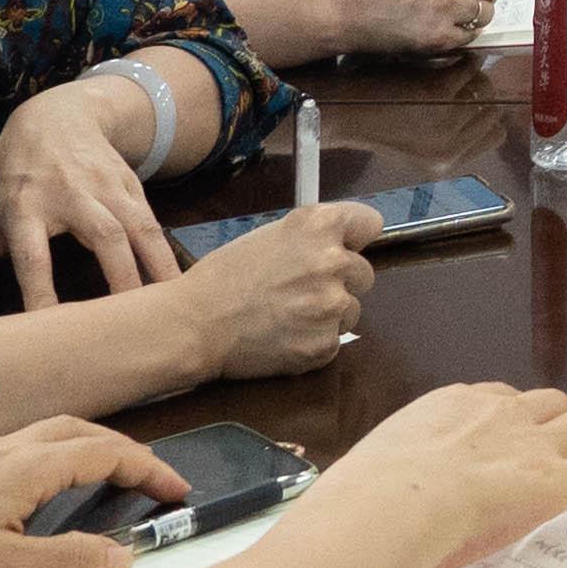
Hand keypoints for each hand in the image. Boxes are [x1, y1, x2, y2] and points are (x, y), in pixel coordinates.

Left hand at [0, 72, 188, 317]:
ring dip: (156, 268)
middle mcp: (70, 194)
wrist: (58, 113)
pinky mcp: (133, 185)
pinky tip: (178, 286)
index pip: (32, 254)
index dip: (40, 290)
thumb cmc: (13, 174)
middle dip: (120, 278)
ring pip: (139, 228)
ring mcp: (107, 186)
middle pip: (101, 236)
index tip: (50, 327)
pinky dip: (168, 255)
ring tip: (169, 308)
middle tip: (129, 324)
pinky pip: (155, 225)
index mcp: (24, 206)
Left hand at [0, 416, 184, 567]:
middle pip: (79, 430)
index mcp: (26, 465)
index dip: (149, 469)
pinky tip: (34, 498)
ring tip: (103, 481)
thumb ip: (70, 562)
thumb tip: (124, 556)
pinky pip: (18, 452)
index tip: (180, 491)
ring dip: (85, 449)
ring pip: (45, 437)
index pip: (107, 453)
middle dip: (122, 448)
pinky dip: (51, 461)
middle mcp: (3, 450)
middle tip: (148, 480)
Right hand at [175, 197, 379, 377]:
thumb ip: (313, 237)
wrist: (195, 324)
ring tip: (287, 315)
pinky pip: (334, 341)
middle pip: (364, 272)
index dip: (355, 238)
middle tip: (300, 289)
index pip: (370, 223)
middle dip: (340, 281)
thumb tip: (344, 243)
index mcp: (320, 225)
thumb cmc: (225, 276)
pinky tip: (284, 336)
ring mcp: (331, 305)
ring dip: (328, 314)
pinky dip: (314, 342)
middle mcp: (333, 261)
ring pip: (351, 309)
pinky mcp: (324, 344)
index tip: (346, 247)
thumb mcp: (272, 235)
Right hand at [316, 381, 566, 567]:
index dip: (516, 415)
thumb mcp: (366, 481)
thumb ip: (376, 492)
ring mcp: (533, 445)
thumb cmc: (364, 502)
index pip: (493, 404)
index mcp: (448, 409)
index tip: (522, 427)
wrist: (391, 505)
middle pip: (548, 407)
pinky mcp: (560, 479)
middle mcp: (498, 415)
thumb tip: (353, 518)